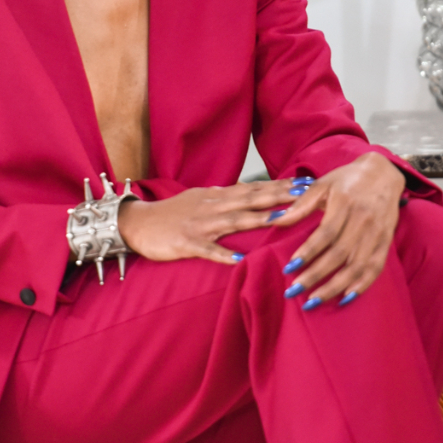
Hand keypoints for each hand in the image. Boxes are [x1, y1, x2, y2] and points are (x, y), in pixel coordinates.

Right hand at [118, 179, 304, 264]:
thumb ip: (226, 197)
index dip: (280, 185)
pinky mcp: (186, 243)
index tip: (305, 182)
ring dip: (258, 219)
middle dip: (278, 196)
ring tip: (282, 219)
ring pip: (234, 220)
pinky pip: (207, 250)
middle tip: (305, 194)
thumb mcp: (201, 199)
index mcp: (217, 196)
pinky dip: (222, 254)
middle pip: (250, 199)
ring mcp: (199, 224)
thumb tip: (252, 191)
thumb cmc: (172, 214)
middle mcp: (212, 206)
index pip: (254, 187)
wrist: (137, 223)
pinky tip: (238, 260)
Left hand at [271, 153, 404, 306]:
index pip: (326, 233)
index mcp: (345, 203)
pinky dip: (361, 285)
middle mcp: (364, 219)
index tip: (289, 268)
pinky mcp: (386, 241)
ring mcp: (377, 232)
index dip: (308, 252)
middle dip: (316, 275)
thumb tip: (278, 219)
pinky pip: (375, 267)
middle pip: (339, 254)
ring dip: (335, 286)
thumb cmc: (347, 179)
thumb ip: (302, 203)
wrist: (383, 173)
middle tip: (295, 291)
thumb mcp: (323, 183)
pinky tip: (345, 298)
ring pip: (356, 266)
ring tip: (314, 301)